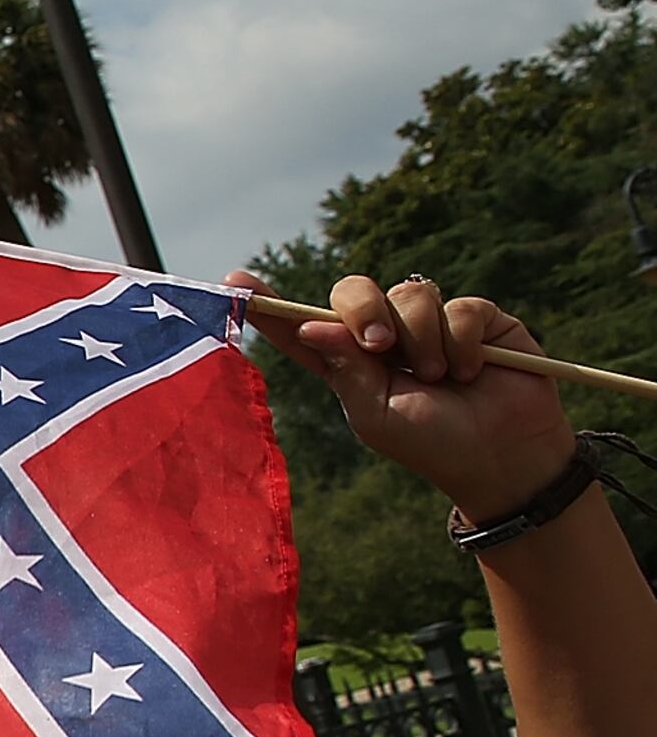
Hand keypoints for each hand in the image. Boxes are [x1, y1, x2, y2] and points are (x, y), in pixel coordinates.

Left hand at [247, 270, 576, 519]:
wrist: (501, 456)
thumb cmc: (432, 442)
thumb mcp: (376, 414)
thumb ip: (346, 369)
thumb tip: (312, 325)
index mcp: (348, 363)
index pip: (303, 327)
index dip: (272, 305)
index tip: (236, 281)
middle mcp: (385, 336)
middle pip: (353, 291)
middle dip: (362, 310)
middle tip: (381, 347)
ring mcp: (431, 323)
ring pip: (409, 294)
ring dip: (421, 339)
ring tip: (438, 378)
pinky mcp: (477, 319)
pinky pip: (459, 306)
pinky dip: (461, 340)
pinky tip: (471, 370)